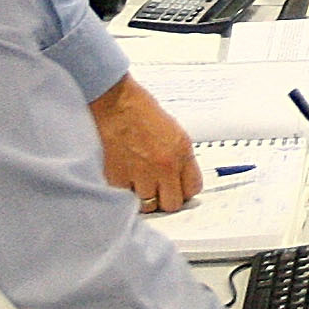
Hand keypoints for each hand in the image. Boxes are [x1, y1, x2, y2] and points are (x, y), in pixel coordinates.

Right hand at [90, 75, 200, 213]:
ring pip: (149, 206)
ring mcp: (141, 173)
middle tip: (158, 191)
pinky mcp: (118, 178)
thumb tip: (180, 178)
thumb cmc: (139, 110)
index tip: (178, 190)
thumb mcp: (172, 131)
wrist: (114, 103)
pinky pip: (126, 199)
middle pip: (173, 204)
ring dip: (144, 198)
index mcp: (181, 151)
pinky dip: (125, 193)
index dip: (185, 191)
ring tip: (139, 184)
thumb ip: (179, 157)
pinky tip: (124, 179)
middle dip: (166, 199)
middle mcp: (164, 165)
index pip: (194, 188)